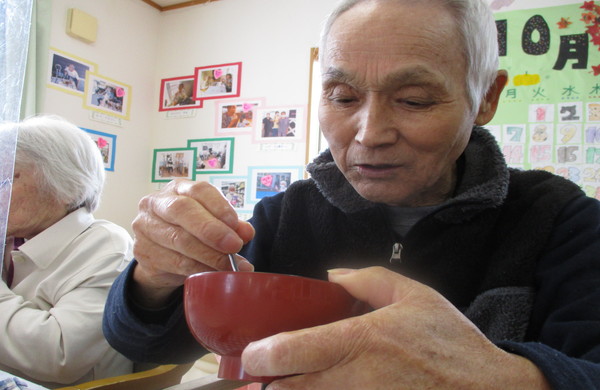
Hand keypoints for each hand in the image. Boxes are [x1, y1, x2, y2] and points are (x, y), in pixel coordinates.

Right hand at [131, 179, 254, 306]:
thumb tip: (247, 232)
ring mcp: (145, 227)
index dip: (219, 206)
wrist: (160, 256)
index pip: (198, 190)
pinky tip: (214, 274)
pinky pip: (175, 262)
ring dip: (210, 255)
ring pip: (180, 240)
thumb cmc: (190, 232)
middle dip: (212, 230)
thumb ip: (230, 225)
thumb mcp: (211, 223)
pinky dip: (199, 269)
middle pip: (182, 211)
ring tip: (231, 266)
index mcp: (177, 188)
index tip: (235, 224)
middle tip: (234, 245)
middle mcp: (156, 203)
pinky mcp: (143, 252)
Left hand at [241, 267, 550, 389]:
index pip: (293, 352)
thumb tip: (330, 274)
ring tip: (283, 384)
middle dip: (265, 384)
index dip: (261, 356)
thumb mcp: (414, 294)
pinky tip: (318, 389)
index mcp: (361, 340)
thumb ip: (367, 280)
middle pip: (288, 389)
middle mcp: (354, 379)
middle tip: (259, 373)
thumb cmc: (449, 342)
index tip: (250, 354)